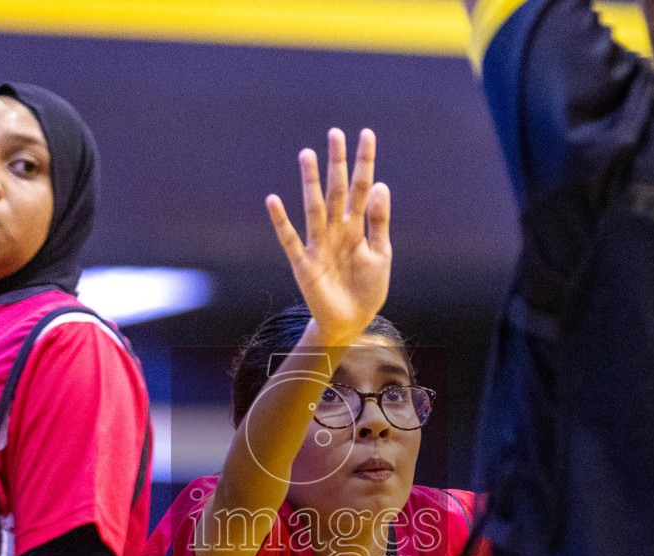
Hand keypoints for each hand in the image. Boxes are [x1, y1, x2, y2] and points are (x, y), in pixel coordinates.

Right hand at [266, 127, 391, 343]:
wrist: (352, 322)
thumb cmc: (367, 289)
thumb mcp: (381, 255)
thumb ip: (378, 222)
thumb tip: (380, 186)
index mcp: (357, 227)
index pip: (362, 187)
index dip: (364, 162)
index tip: (366, 134)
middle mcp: (337, 230)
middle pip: (337, 190)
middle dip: (337, 163)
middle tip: (335, 134)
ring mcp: (319, 244)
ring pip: (315, 207)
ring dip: (311, 182)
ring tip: (307, 155)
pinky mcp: (304, 263)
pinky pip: (290, 239)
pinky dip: (281, 221)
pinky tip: (272, 200)